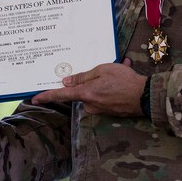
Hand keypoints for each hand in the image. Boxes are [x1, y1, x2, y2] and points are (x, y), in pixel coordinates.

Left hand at [31, 59, 145, 116]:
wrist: (146, 97)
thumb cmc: (125, 81)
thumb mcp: (103, 70)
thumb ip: (83, 77)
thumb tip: (67, 82)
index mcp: (86, 93)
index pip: (62, 95)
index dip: (47, 96)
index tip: (34, 98)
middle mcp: (91, 105)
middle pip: (83, 92)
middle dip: (93, 80)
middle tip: (108, 69)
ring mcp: (101, 110)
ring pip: (96, 93)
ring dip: (106, 82)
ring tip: (121, 69)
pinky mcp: (110, 111)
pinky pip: (106, 97)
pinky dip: (113, 87)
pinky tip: (124, 75)